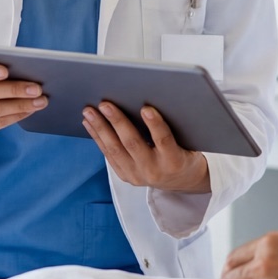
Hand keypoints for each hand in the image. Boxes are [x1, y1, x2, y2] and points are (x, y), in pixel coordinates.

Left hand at [82, 101, 210, 192]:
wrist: (181, 180)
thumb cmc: (184, 151)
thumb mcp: (187, 141)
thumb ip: (172, 125)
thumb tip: (149, 98)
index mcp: (174, 160)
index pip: (164, 140)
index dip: (155, 124)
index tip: (146, 108)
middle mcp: (154, 170)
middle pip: (133, 143)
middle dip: (117, 121)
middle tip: (105, 104)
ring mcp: (137, 175)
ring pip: (115, 149)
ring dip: (100, 128)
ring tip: (90, 111)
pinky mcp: (125, 176)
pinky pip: (108, 154)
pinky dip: (98, 137)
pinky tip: (89, 123)